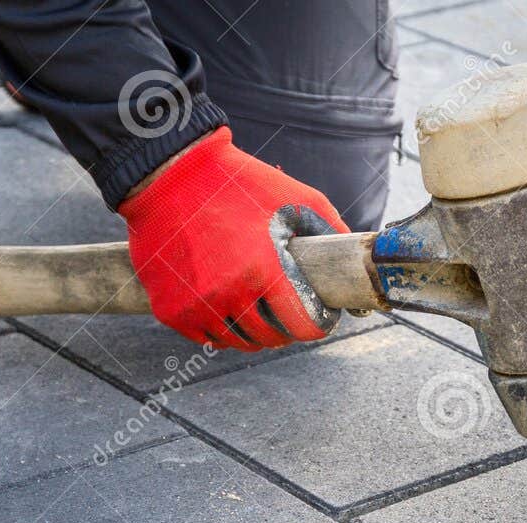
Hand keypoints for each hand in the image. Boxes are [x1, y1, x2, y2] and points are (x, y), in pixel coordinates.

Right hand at [118, 127, 347, 350]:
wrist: (171, 176)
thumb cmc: (240, 184)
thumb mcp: (297, 199)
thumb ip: (331, 232)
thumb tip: (356, 264)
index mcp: (263, 270)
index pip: (302, 327)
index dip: (317, 325)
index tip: (319, 317)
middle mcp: (228, 293)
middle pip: (271, 339)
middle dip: (286, 329)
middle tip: (287, 311)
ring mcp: (196, 305)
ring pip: (238, 342)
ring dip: (254, 333)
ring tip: (259, 309)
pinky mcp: (170, 310)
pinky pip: (207, 337)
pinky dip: (221, 329)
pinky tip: (228, 307)